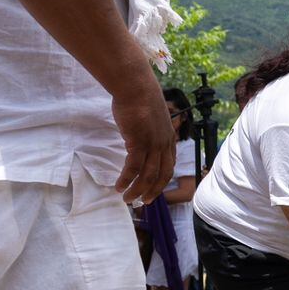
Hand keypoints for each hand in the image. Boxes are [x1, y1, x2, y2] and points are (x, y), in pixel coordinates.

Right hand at [112, 85, 175, 203]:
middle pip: (161, 175)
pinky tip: (119, 186)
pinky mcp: (139, 142)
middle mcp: (164, 144)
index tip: (154, 190)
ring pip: (148, 175)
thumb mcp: (151, 117)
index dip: (162, 181)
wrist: (136, 86)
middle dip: (152, 191)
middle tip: (143, 202)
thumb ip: (149, 130)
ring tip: (127, 199)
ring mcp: (153, 144)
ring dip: (137, 189)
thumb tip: (139, 135)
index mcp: (169, 138)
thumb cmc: (140, 97)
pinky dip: (127, 179)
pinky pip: (134, 168)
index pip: (169, 166)